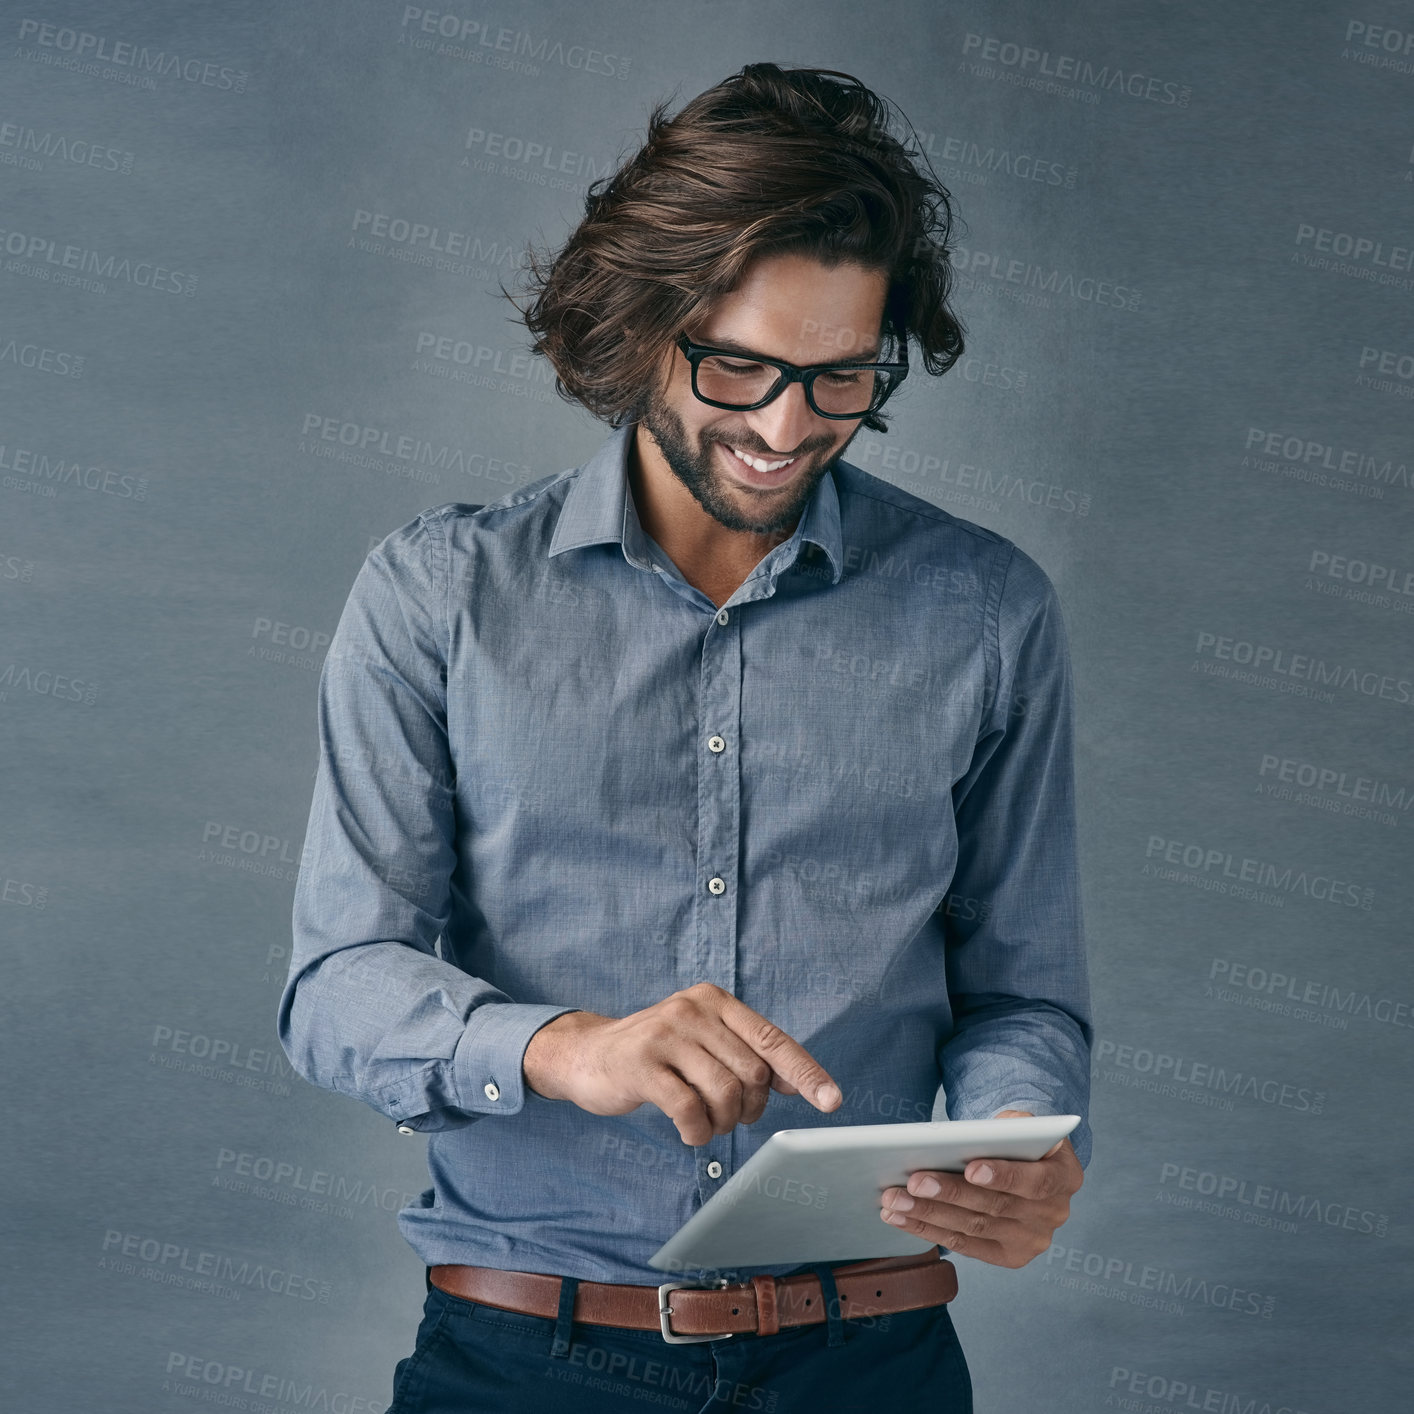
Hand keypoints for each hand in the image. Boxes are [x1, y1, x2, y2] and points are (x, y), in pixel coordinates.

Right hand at [522, 982, 841, 1145]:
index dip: (805, 1071)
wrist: (587, 1054)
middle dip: (749, 1109)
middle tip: (729, 1117)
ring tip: (707, 1124)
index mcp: (715, 1000)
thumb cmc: (656, 1055)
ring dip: (722, 1123)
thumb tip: (799, 1081)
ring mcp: (665, 1034)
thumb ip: (745, 1054)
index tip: (831, 1101)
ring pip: (725, 1092)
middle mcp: (693, 1009)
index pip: (772, 1038)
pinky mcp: (641, 1064)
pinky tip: (688, 1131)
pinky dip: (697, 1131)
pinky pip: (689, 1109)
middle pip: (752, 1073)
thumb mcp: (703, 1042)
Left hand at [878, 1109, 1081, 1267]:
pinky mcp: (1008, 1256)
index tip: (970, 1168)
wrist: (1030, 1166)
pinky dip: (929, 1230)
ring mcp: (1032, 1240)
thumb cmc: (1019, 1140)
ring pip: (973, 1228)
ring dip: (928, 1215)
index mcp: (1065, 1177)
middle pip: (994, 1207)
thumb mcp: (1023, 1124)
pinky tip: (901, 1218)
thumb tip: (977, 1135)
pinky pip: (965, 1245)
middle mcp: (1054, 1214)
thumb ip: (1011, 1126)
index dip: (1002, 1176)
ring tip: (893, 1201)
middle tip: (910, 1182)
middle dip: (948, 1194)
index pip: (1034, 1181)